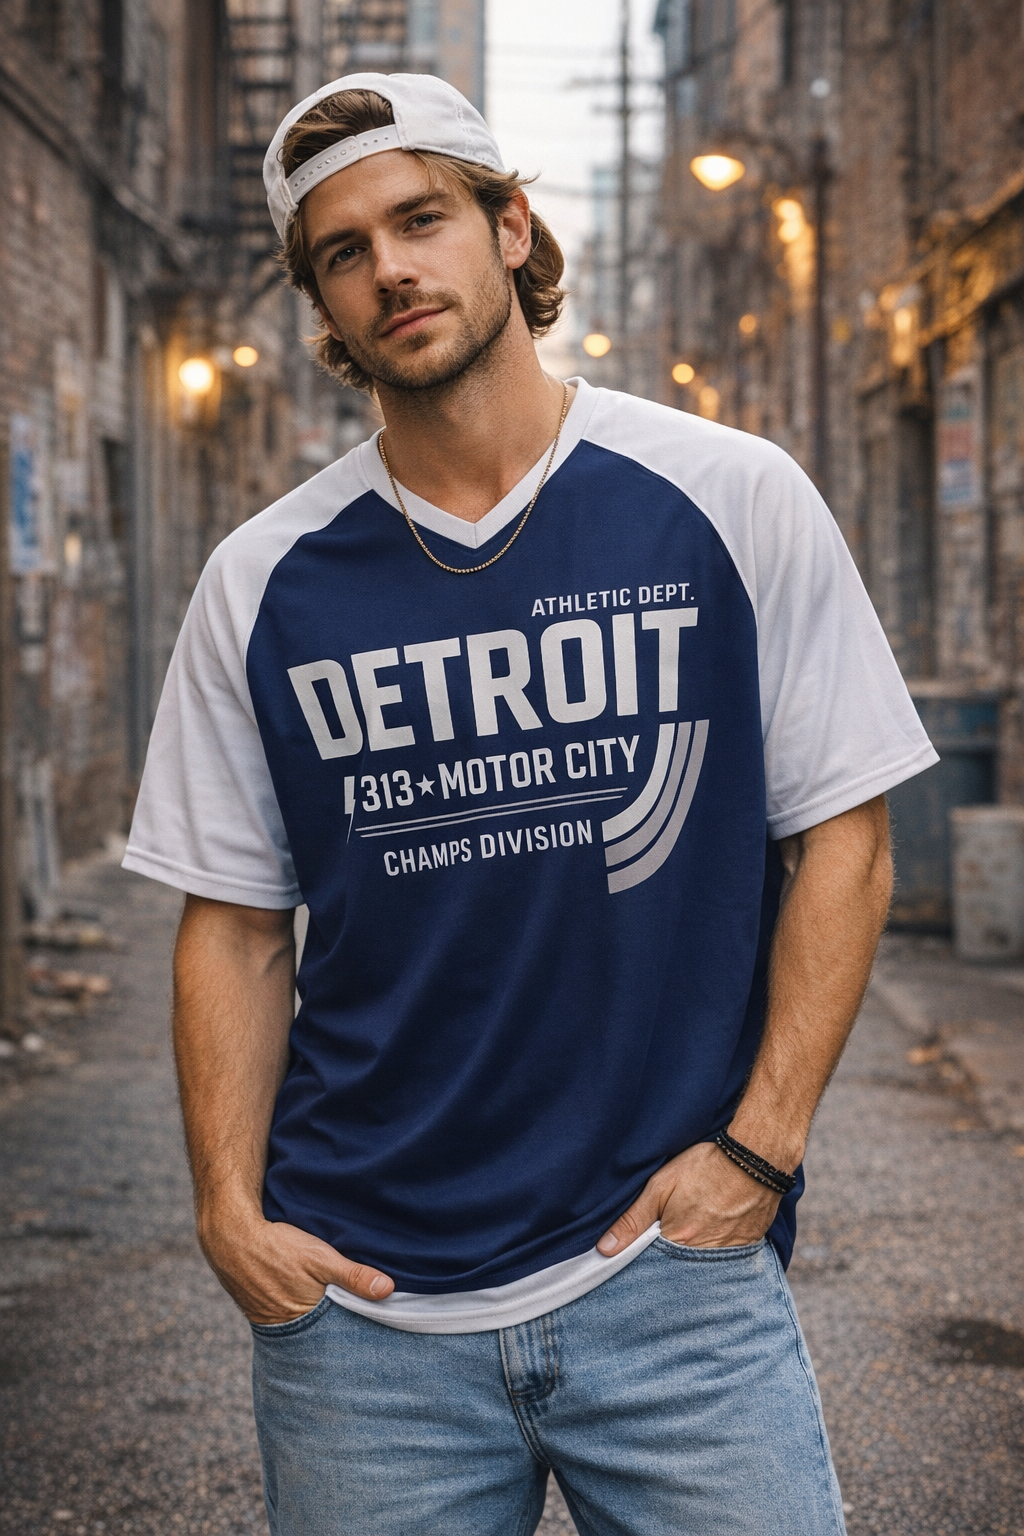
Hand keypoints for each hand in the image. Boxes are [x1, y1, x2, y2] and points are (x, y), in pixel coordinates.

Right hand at [198, 1202, 394, 1323]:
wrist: (229, 1237)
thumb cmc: (277, 1247)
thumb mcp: (321, 1258)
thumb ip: (353, 1276)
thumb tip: (388, 1290)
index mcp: (305, 1321)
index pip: (336, 1340)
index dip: (353, 1341)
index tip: (372, 1346)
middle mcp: (287, 1328)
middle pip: (320, 1336)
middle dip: (336, 1335)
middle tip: (358, 1340)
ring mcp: (270, 1319)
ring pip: (303, 1326)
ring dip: (317, 1322)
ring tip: (335, 1320)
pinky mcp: (259, 1307)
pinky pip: (286, 1317)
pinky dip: (299, 1313)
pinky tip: (306, 1303)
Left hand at [597, 1141, 781, 1254]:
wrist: (755, 1157)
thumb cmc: (705, 1167)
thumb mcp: (661, 1185)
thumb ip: (633, 1219)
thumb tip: (605, 1249)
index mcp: (679, 1242)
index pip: (652, 1268)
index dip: (643, 1264)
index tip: (634, 1263)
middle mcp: (704, 1256)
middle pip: (678, 1270)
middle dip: (668, 1264)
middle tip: (666, 1246)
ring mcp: (729, 1254)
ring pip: (701, 1266)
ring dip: (692, 1259)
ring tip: (691, 1234)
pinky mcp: (747, 1247)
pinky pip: (725, 1260)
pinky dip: (715, 1252)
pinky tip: (713, 1234)